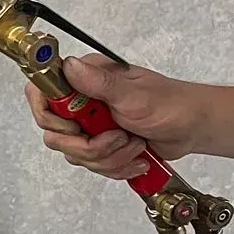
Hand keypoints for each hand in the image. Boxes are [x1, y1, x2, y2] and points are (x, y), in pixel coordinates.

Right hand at [27, 54, 207, 178]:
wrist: (192, 128)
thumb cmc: (171, 104)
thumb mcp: (134, 94)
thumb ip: (99, 83)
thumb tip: (70, 66)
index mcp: (86, 80)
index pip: (41, 93)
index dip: (50, 116)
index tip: (76, 125)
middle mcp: (82, 101)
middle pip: (55, 133)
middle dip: (88, 146)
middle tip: (116, 136)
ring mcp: (90, 125)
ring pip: (74, 154)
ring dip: (108, 157)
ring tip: (133, 144)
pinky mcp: (99, 145)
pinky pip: (91, 166)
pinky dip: (115, 167)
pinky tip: (135, 156)